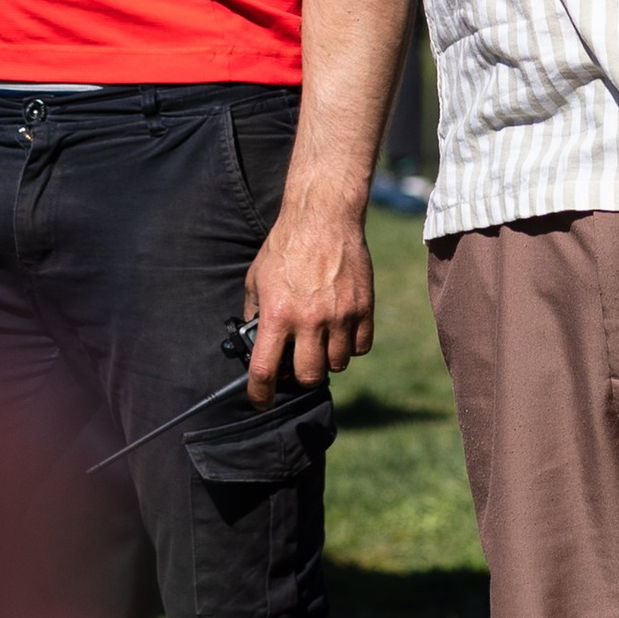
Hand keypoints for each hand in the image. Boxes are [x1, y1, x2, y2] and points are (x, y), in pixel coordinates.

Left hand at [243, 189, 374, 399]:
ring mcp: (340, 316)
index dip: (261, 393)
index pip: (265, 370)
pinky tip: (341, 332)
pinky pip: (361, 347)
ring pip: (337, 365)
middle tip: (297, 363)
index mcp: (277, 314)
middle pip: (308, 376)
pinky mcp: (363, 308)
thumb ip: (255, 312)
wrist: (323, 218)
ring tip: (321, 343)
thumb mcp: (257, 278)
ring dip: (327, 361)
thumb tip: (255, 340)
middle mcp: (309, 320)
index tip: (261, 400)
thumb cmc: (285, 246)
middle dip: (300, 376)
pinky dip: (351, 346)